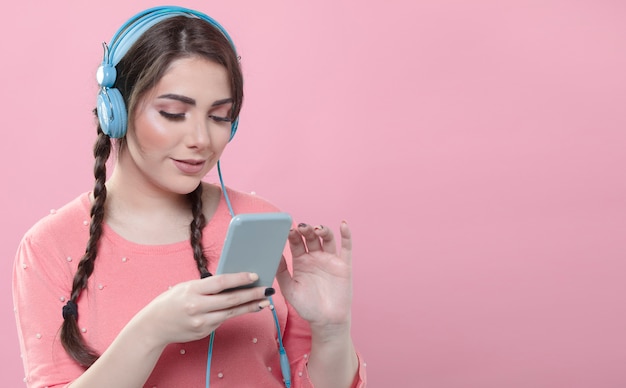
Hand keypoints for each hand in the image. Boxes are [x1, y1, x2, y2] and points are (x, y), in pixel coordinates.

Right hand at [130, 272, 270, 348]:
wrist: (153, 326)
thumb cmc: (171, 301)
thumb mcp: (186, 287)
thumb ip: (206, 286)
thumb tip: (232, 280)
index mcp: (192, 291)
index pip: (220, 283)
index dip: (239, 279)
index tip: (254, 275)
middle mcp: (197, 307)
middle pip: (230, 300)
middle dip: (252, 294)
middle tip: (268, 290)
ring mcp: (201, 322)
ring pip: (231, 312)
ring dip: (250, 306)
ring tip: (264, 301)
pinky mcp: (204, 331)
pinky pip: (223, 320)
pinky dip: (237, 313)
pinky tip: (249, 308)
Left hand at [276, 221, 352, 330]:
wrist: (326, 320)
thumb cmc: (307, 306)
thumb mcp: (289, 290)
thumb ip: (281, 272)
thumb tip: (274, 255)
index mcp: (301, 261)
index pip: (296, 242)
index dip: (293, 235)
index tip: (287, 229)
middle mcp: (315, 257)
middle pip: (311, 237)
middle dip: (306, 230)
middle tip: (301, 228)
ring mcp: (330, 259)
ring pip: (327, 238)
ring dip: (323, 230)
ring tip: (317, 229)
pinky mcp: (343, 265)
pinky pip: (346, 247)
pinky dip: (346, 235)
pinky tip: (343, 225)